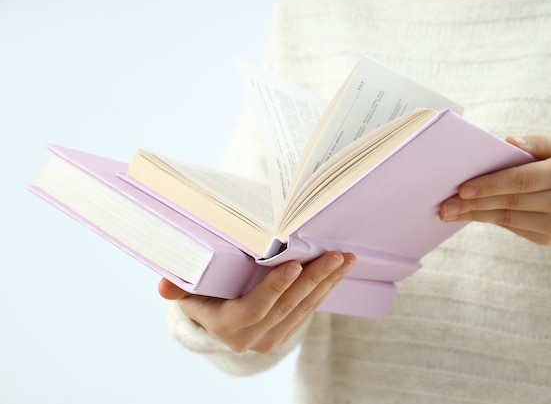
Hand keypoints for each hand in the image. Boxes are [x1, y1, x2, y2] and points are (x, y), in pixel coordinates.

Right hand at [159, 251, 356, 353]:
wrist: (216, 323)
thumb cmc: (203, 297)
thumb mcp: (188, 293)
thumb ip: (178, 289)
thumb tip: (162, 284)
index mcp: (227, 326)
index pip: (255, 308)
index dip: (275, 288)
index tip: (295, 265)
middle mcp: (251, 338)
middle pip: (287, 307)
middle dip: (314, 279)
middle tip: (334, 256)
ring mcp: (271, 338)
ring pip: (304, 308)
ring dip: (327, 283)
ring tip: (345, 259)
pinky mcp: (285, 334)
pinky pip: (309, 311)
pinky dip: (325, 290)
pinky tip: (339, 272)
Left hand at [439, 135, 550, 245]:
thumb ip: (537, 143)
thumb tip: (507, 142)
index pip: (521, 180)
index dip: (490, 185)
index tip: (462, 188)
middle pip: (510, 202)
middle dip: (473, 204)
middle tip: (444, 205)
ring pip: (507, 219)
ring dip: (474, 215)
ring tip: (448, 213)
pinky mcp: (549, 239)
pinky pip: (512, 228)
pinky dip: (488, 219)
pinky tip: (469, 214)